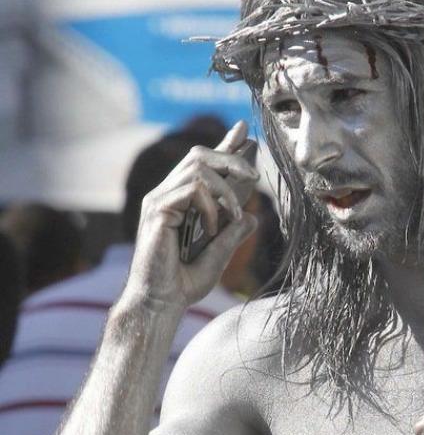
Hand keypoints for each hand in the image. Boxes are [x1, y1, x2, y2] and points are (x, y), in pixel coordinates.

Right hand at [126, 120, 259, 310]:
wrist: (163, 302)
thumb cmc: (184, 284)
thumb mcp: (218, 256)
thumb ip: (232, 233)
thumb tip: (252, 217)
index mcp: (180, 202)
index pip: (203, 165)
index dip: (225, 146)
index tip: (244, 132)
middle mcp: (167, 195)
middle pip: (200, 155)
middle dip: (232, 159)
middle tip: (255, 177)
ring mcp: (160, 200)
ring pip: (198, 166)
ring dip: (225, 188)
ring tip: (233, 214)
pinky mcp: (157, 209)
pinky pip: (192, 189)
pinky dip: (210, 205)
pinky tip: (211, 228)